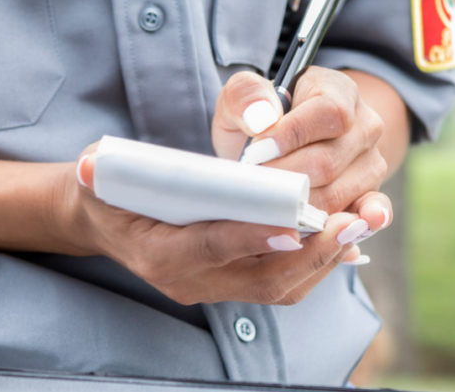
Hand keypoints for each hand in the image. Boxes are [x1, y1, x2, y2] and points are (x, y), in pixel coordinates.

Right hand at [47, 143, 392, 304]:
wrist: (103, 221)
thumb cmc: (106, 190)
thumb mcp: (99, 171)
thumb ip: (101, 168)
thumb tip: (95, 165)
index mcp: (156, 255)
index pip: (210, 248)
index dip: (252, 235)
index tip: (295, 220)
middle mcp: (188, 282)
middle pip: (261, 278)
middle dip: (310, 252)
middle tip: (351, 222)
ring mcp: (212, 288)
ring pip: (280, 286)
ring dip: (323, 257)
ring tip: (359, 225)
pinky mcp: (231, 283)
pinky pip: (282, 281)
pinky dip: (315, 261)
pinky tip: (343, 236)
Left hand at [212, 67, 387, 214]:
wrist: (278, 146)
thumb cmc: (260, 120)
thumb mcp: (240, 99)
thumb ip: (244, 96)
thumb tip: (261, 118)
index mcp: (338, 91)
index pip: (329, 113)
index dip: (292, 134)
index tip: (256, 151)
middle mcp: (365, 127)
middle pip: (328, 161)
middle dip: (284, 178)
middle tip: (251, 184)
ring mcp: (370, 163)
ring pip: (337, 194)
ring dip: (296, 205)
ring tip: (266, 204)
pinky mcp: (369, 195)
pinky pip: (370, 212)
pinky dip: (355, 223)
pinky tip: (343, 230)